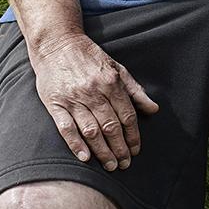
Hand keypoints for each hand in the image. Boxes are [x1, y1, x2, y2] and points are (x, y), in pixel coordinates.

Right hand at [27, 31, 159, 170]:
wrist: (57, 43)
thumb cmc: (89, 56)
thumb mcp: (116, 68)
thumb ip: (135, 90)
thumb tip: (153, 109)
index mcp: (111, 82)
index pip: (126, 116)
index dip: (133, 136)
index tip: (135, 150)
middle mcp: (93, 91)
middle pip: (111, 126)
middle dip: (120, 148)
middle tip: (124, 164)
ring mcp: (73, 98)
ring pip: (91, 130)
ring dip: (102, 151)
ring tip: (110, 165)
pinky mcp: (55, 103)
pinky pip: (66, 128)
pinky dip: (76, 144)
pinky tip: (85, 157)